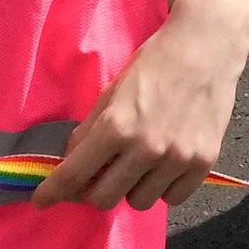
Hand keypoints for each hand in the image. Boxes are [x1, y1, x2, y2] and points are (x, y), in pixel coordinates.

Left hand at [35, 0, 248, 205]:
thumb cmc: (155, 63)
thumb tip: (72, 161)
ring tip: (140, 164)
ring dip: (132, 188)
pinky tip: (165, 165)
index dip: (53, 192)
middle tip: (102, 172)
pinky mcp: (203, 163)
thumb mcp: (113, 91)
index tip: (41, 202)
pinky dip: (164, 187)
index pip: (75, 174)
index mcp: (116, 126)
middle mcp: (145, 148)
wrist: (207, 46)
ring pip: (139, 202)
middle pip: (104, 199)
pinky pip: (172, 198)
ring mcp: (176, 159)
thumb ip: (91, 129)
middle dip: (96, 189)